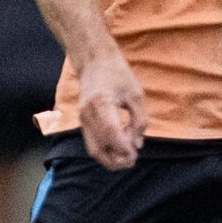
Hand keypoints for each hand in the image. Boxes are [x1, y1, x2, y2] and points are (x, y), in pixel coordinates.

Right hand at [75, 54, 146, 169]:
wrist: (94, 61)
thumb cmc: (118, 75)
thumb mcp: (136, 95)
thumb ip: (139, 121)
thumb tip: (137, 145)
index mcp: (101, 103)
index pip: (111, 133)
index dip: (123, 149)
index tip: (136, 154)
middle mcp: (87, 113)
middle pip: (99, 148)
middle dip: (116, 160)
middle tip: (132, 160)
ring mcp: (82, 118)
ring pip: (94, 150)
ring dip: (110, 159)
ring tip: (127, 157)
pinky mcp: (82, 121)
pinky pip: (92, 143)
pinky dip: (105, 150)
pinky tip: (120, 147)